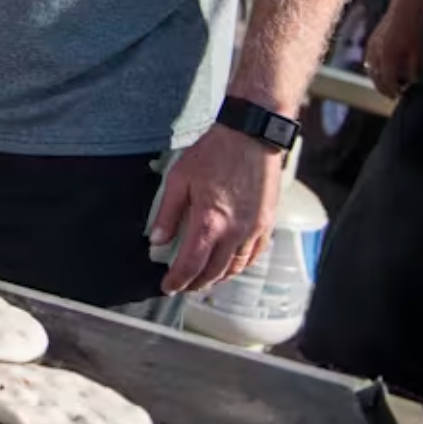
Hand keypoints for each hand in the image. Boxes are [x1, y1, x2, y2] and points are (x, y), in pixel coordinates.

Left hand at [151, 124, 283, 293]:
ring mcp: (254, 230)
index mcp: (209, 223)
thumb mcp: (178, 179)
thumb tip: (156, 240)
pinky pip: (254, 256)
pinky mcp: (266, 224)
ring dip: (217, 278)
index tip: (167, 287)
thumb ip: (167, 214)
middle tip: (182, 286)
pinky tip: (230, 266)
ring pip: (235, 268)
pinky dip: (239, 266)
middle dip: (195, 284)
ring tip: (203, 279)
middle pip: (213, 272)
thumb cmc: (214, 153)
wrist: (251, 137)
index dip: (177, 280)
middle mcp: (234, 232)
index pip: (191, 265)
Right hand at [365, 14, 422, 97]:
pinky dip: (374, 67)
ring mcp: (371, 46)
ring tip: (386, 84)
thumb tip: (413, 81)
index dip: (393, 90)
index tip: (399, 96)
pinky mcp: (370, 41)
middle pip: (375, 77)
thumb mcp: (417, 51)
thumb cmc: (412, 30)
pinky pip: (369, 60)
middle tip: (391, 95)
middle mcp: (376, 53)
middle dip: (382, 88)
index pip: (387, 80)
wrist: (403, 10)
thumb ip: (413, 68)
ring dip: (377, 78)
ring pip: (370, 69)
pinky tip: (381, 69)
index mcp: (388, 56)